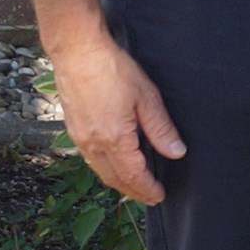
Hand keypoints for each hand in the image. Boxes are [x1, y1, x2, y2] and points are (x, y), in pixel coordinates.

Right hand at [47, 26, 183, 204]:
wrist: (77, 52)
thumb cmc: (113, 70)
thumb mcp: (147, 98)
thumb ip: (161, 129)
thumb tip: (176, 153)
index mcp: (114, 139)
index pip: (133, 175)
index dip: (147, 189)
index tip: (159, 197)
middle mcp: (93, 144)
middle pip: (114, 178)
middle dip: (133, 191)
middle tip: (149, 197)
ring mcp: (80, 137)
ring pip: (100, 170)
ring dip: (118, 182)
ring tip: (134, 186)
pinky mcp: (73, 128)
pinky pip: (90, 158)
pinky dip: (105, 168)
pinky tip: (114, 164)